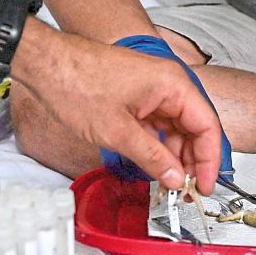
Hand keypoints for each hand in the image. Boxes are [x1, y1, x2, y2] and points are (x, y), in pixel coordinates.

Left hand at [11, 23, 223, 193]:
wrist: (45, 63)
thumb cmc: (76, 83)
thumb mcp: (117, 131)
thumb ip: (152, 157)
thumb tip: (174, 178)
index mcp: (172, 84)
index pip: (208, 125)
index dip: (210, 160)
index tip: (205, 185)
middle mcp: (168, 83)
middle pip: (195, 127)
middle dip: (193, 160)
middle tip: (186, 191)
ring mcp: (152, 89)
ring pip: (176, 127)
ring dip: (175, 155)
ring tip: (169, 183)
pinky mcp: (137, 95)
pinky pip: (158, 123)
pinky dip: (158, 145)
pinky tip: (154, 165)